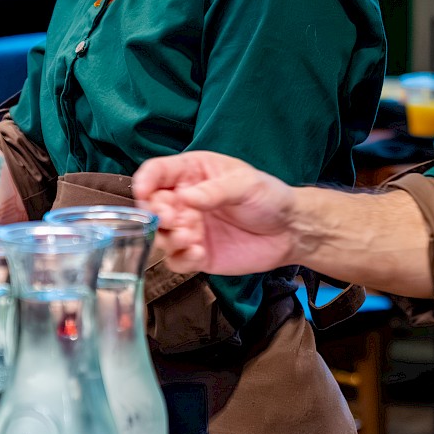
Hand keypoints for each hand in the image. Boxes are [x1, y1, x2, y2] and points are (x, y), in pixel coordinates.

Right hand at [133, 151, 299, 276]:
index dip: (145, 181)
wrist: (291, 231)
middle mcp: (184, 201)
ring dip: (169, 237)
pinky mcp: (197, 255)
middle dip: (156, 213)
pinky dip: (182, 259)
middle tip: (172, 219)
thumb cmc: (269, 197)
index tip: (143, 192)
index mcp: (192, 173)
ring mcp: (189, 229)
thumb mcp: (245, 184)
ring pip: (161, 235)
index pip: (157, 173)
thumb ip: (215, 190)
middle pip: (153, 207)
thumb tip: (185, 197)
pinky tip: (199, 253)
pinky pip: (177, 260)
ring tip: (191, 236)